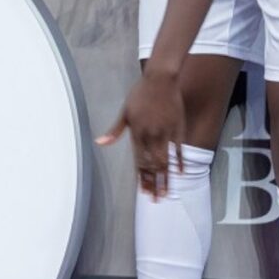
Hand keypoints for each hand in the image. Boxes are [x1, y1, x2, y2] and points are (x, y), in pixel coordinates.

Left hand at [96, 71, 185, 198]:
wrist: (160, 79)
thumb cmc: (139, 95)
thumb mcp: (124, 112)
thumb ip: (115, 131)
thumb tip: (100, 143)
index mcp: (137, 133)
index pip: (138, 161)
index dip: (141, 177)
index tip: (143, 191)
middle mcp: (151, 136)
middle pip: (152, 165)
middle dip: (153, 184)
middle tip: (155, 199)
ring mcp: (166, 133)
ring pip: (165, 161)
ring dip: (165, 178)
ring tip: (166, 193)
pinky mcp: (178, 128)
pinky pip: (179, 149)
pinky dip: (179, 162)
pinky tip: (179, 173)